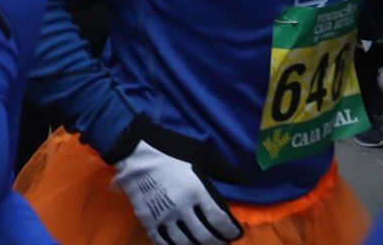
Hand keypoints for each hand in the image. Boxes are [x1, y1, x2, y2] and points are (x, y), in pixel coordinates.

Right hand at [113, 140, 241, 243]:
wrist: (135, 149)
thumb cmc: (172, 148)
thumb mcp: (202, 153)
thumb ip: (225, 170)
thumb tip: (247, 179)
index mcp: (197, 190)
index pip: (219, 220)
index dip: (230, 231)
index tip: (236, 234)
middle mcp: (181, 207)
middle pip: (204, 236)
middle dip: (217, 242)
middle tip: (223, 242)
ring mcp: (163, 216)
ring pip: (184, 243)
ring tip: (205, 244)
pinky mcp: (147, 220)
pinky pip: (163, 242)